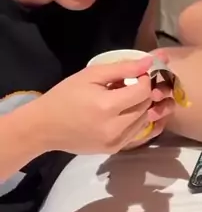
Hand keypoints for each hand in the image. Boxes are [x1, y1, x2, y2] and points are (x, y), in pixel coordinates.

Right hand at [30, 57, 172, 154]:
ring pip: (144, 120)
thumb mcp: (91, 74)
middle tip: (130, 85)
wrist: (44, 127)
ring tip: (124, 99)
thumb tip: (149, 62)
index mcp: (108, 106)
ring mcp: (116, 141)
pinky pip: (136, 133)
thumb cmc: (65, 96)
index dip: (143, 79)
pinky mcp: (114, 149)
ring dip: (140, 107)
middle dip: (144, 93)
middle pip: (146, 106)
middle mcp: (115, 127)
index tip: (134, 74)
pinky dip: (135, 121)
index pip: (143, 91)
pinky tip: (122, 113)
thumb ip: (123, 68)